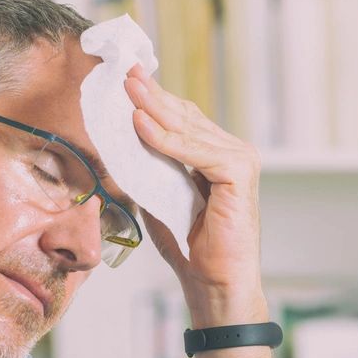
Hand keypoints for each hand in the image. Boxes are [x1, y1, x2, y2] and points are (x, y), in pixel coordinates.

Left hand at [123, 65, 266, 327]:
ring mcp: (239, 161)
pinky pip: (196, 150)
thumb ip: (148, 170)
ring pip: (189, 129)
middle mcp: (233, 153)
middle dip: (152, 95)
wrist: (213, 284)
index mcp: (216, 156)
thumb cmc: (191, 249)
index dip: (154, 100)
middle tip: (125, 73)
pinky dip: (167, 139)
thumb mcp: (159, 199)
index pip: (182, 119)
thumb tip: (119, 144)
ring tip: (128, 90)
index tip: (126, 80)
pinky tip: (142, 125)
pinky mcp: (238, 173)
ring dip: (155, 109)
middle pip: (186, 116)